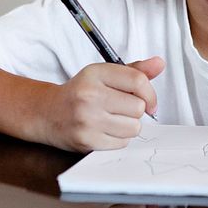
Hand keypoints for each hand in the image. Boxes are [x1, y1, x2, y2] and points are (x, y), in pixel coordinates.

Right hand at [44, 56, 163, 151]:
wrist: (48, 113)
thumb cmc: (80, 94)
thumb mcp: (104, 75)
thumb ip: (134, 71)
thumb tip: (159, 64)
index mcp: (95, 73)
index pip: (138, 81)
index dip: (150, 93)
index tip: (149, 102)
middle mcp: (89, 95)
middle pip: (138, 107)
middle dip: (135, 111)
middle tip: (121, 110)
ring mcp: (87, 119)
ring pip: (133, 127)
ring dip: (129, 126)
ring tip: (113, 120)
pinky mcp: (87, 140)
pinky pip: (122, 143)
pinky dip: (119, 139)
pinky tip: (105, 131)